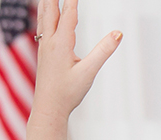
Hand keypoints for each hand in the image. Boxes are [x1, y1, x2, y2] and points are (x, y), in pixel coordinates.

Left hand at [32, 0, 120, 119]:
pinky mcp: (43, 54)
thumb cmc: (68, 92)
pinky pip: (42, 27)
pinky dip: (44, 15)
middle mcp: (49, 42)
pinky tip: (45, 17)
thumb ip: (103, 51)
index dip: (73, 0)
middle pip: (50, 11)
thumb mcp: (89, 72)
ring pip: (43, 17)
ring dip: (46, 3)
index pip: (68, 15)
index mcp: (61, 44)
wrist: (48, 108)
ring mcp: (44, 47)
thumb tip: (118, 34)